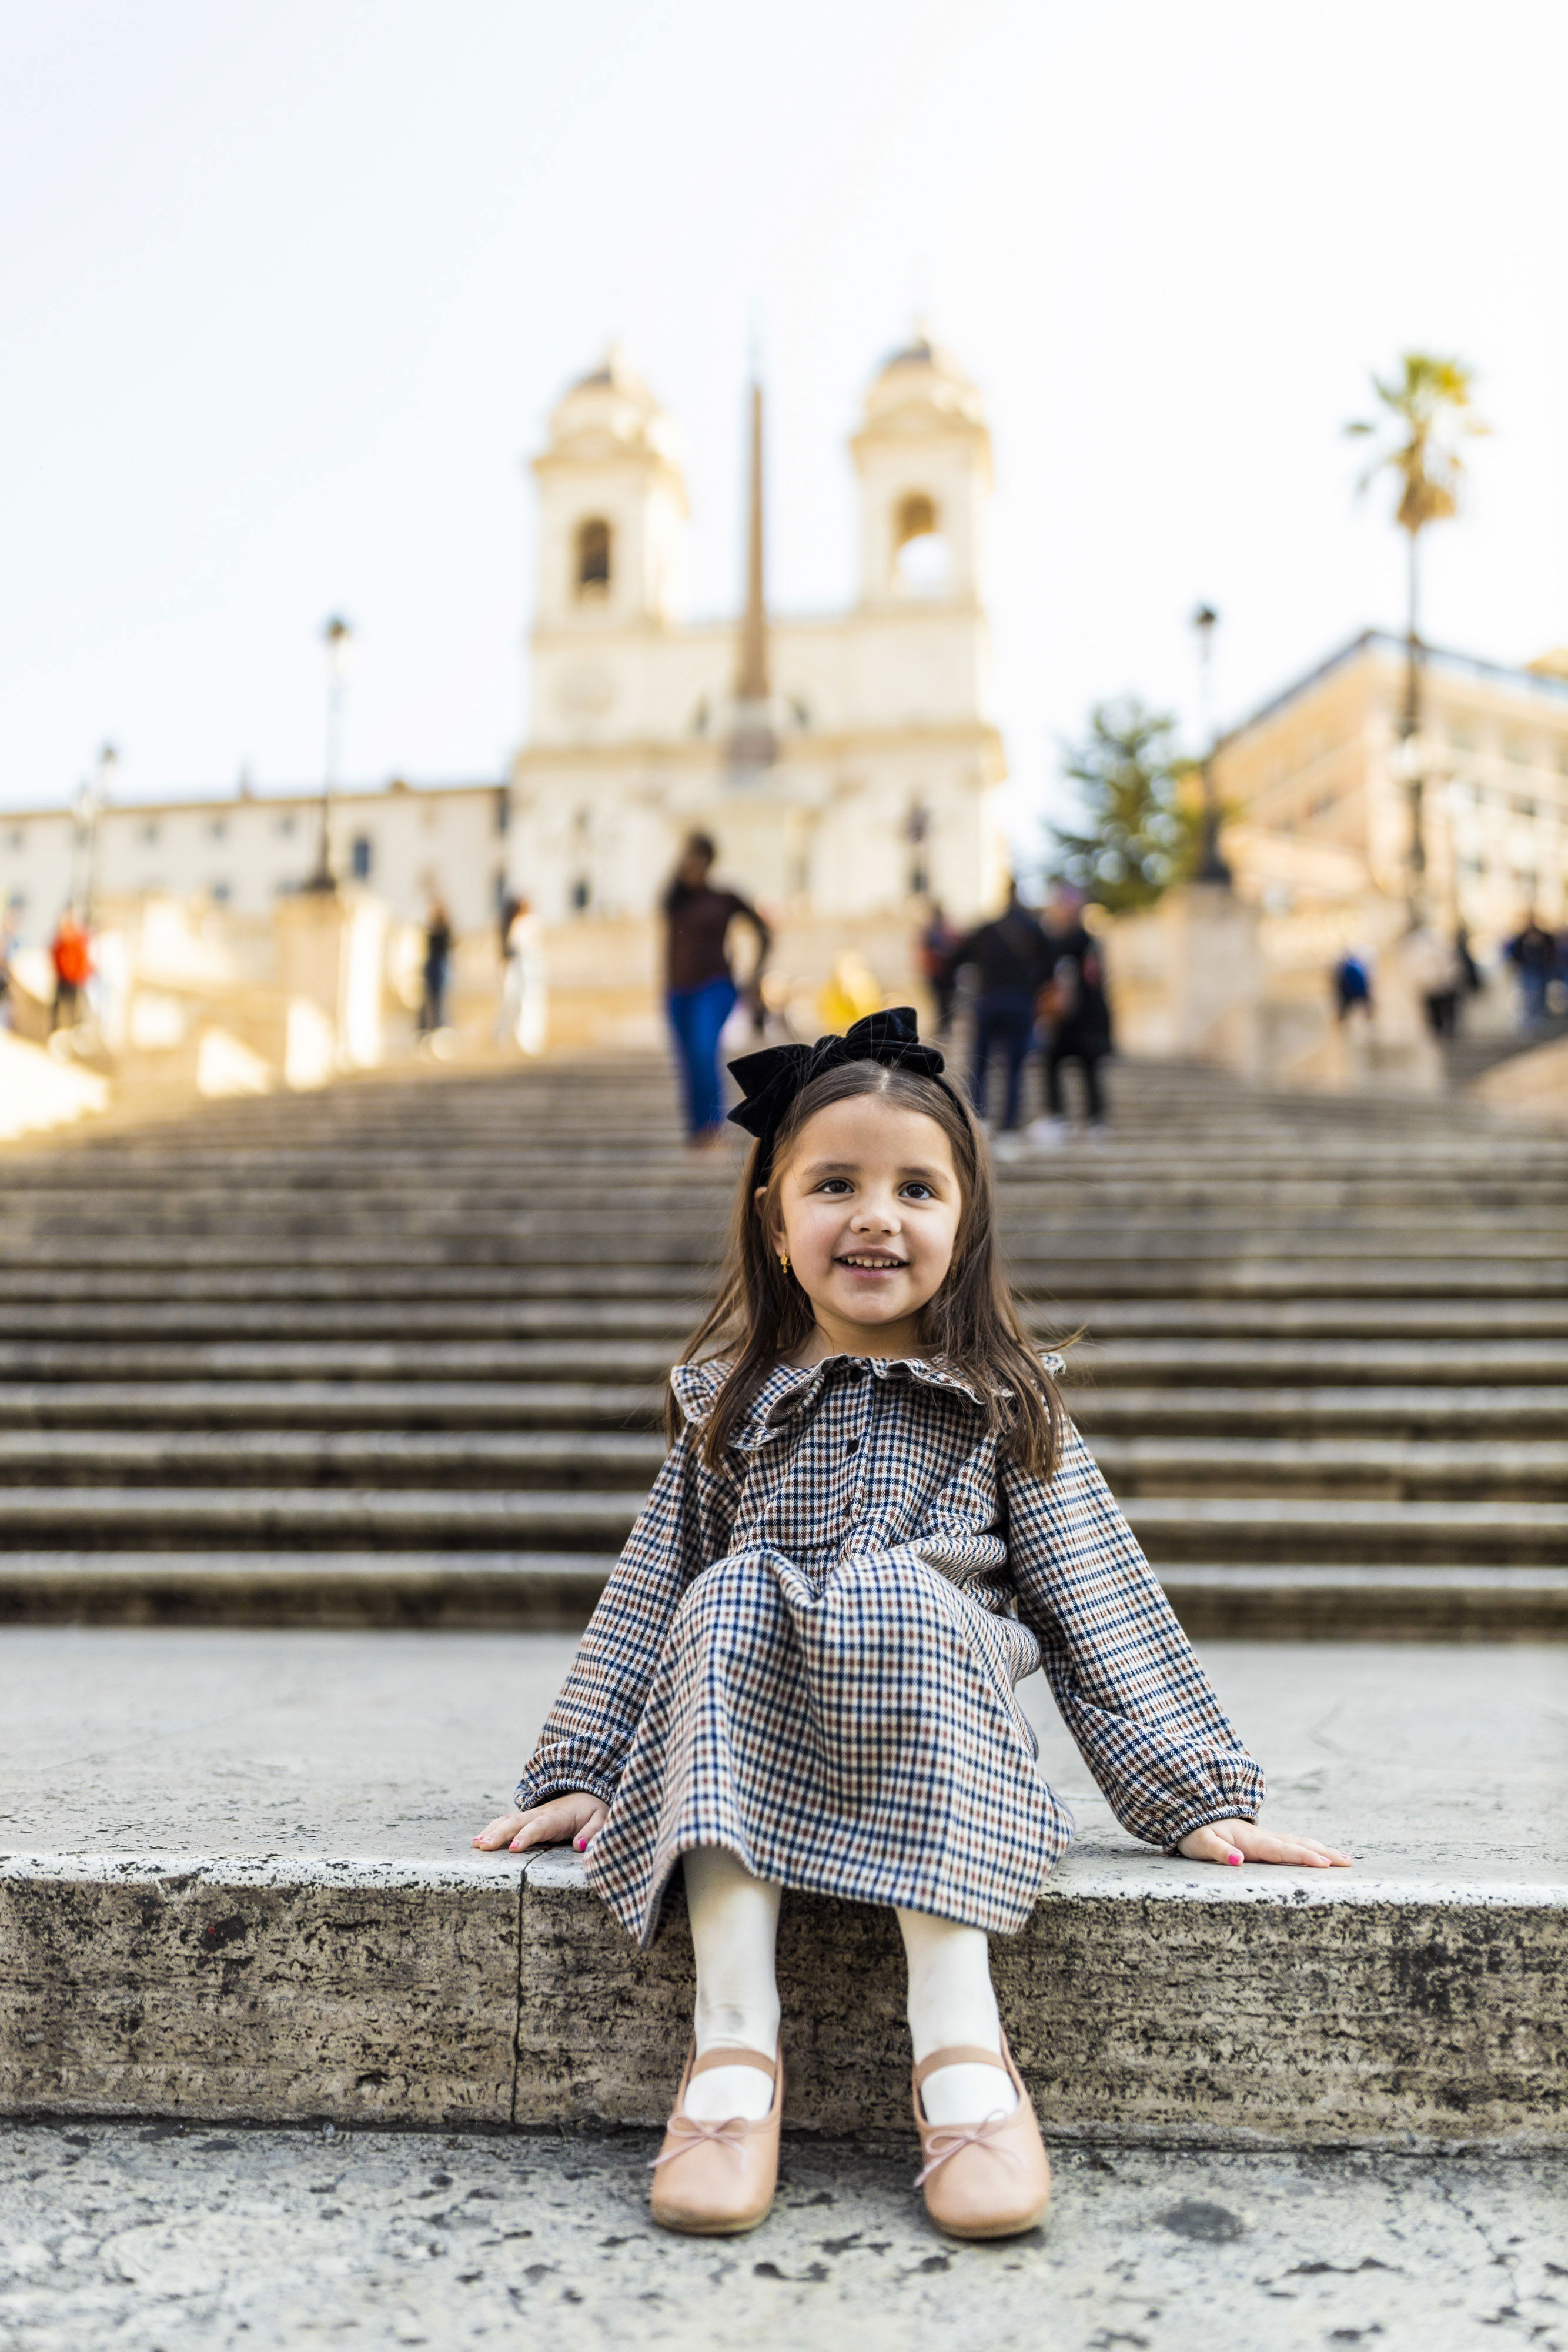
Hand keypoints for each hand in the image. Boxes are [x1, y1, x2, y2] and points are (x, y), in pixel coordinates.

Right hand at [472, 1793, 608, 1854]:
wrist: (589, 1791)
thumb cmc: (594, 1809)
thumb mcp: (601, 1818)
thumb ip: (592, 1832)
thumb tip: (579, 1846)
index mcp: (559, 1817)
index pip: (540, 1826)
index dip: (527, 1836)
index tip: (514, 1848)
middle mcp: (541, 1814)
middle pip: (517, 1823)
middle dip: (499, 1834)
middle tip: (483, 1847)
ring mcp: (533, 1815)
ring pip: (508, 1820)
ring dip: (491, 1831)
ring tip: (476, 1844)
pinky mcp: (528, 1819)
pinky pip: (507, 1822)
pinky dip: (492, 1829)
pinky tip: (479, 1840)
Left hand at [1177, 1818, 1350, 1869]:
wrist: (1191, 1810)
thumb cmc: (1194, 1832)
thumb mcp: (1200, 1843)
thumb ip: (1219, 1851)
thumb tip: (1237, 1860)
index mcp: (1251, 1840)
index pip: (1282, 1850)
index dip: (1303, 1856)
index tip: (1325, 1864)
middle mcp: (1262, 1837)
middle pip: (1298, 1844)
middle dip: (1324, 1853)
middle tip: (1349, 1862)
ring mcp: (1264, 1837)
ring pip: (1298, 1842)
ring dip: (1321, 1849)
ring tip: (1345, 1859)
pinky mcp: (1262, 1840)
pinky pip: (1291, 1844)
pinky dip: (1309, 1848)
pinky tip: (1319, 1854)